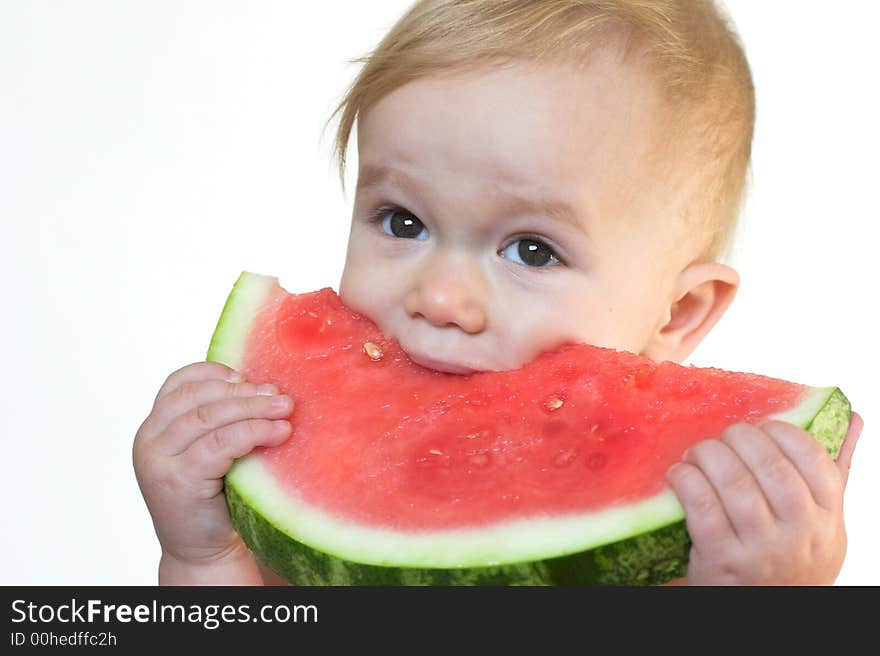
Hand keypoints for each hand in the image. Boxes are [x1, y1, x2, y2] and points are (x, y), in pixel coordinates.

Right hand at [133, 361, 293, 583]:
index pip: (179, 382)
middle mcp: (149, 439)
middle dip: (244, 392)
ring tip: (285, 409)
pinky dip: (252, 433)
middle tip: (280, 395)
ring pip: (209, 418)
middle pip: (198, 397)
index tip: (248, 375)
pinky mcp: (176, 479)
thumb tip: (265, 384)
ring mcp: (158, 459)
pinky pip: (219, 444)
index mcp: (155, 426)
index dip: (215, 373)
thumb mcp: (211, 451)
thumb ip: (220, 420)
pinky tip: (278, 433)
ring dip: (253, 409)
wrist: (204, 552)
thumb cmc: (215, 498)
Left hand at [666, 412, 862, 584]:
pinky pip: (701, 506)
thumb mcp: (823, 522)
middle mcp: (799, 533)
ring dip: (707, 455)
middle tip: (722, 438)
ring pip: (733, 482)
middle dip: (738, 438)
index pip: (812, 456)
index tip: (760, 428)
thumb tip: (852, 417)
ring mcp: (761, 549)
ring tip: (696, 453)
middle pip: (768, 464)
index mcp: (828, 517)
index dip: (780, 431)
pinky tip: (680, 474)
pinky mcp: (722, 560)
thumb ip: (833, 471)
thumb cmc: (791, 558)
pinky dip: (686, 480)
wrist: (766, 610)